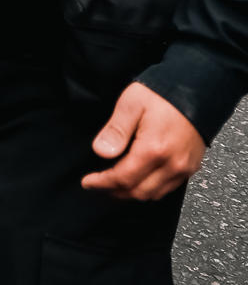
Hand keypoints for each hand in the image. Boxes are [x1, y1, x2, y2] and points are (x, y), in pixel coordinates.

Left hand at [82, 82, 206, 200]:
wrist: (197, 90)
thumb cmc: (162, 94)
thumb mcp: (131, 104)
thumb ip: (115, 130)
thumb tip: (102, 152)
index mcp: (154, 149)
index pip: (123, 178)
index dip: (102, 183)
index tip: (87, 183)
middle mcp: (172, 164)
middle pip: (138, 192)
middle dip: (114, 192)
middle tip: (97, 186)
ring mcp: (184, 168)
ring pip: (154, 194)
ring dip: (132, 194)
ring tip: (113, 186)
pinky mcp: (191, 166)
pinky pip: (168, 188)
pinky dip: (150, 189)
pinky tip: (137, 180)